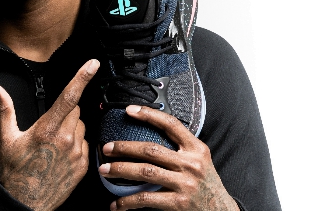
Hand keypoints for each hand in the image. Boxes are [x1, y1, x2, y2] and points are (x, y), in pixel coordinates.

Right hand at [0, 59, 98, 210]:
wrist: (23, 204)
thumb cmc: (13, 173)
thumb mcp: (5, 139)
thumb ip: (4, 109)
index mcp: (46, 130)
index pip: (69, 96)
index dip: (82, 77)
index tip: (93, 64)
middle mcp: (65, 140)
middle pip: (75, 110)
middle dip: (64, 112)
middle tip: (47, 127)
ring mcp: (76, 154)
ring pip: (80, 126)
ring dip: (70, 128)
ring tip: (52, 144)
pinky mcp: (83, 166)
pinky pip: (85, 144)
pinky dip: (75, 144)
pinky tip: (60, 154)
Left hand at [98, 105, 238, 210]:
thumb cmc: (207, 184)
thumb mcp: (201, 160)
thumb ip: (182, 148)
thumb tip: (152, 133)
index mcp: (196, 148)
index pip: (171, 125)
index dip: (149, 115)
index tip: (129, 110)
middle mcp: (191, 163)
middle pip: (151, 150)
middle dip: (124, 147)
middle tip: (105, 148)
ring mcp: (184, 183)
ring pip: (145, 172)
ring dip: (120, 169)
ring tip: (104, 169)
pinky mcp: (178, 203)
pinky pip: (146, 198)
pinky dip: (127, 201)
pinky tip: (116, 204)